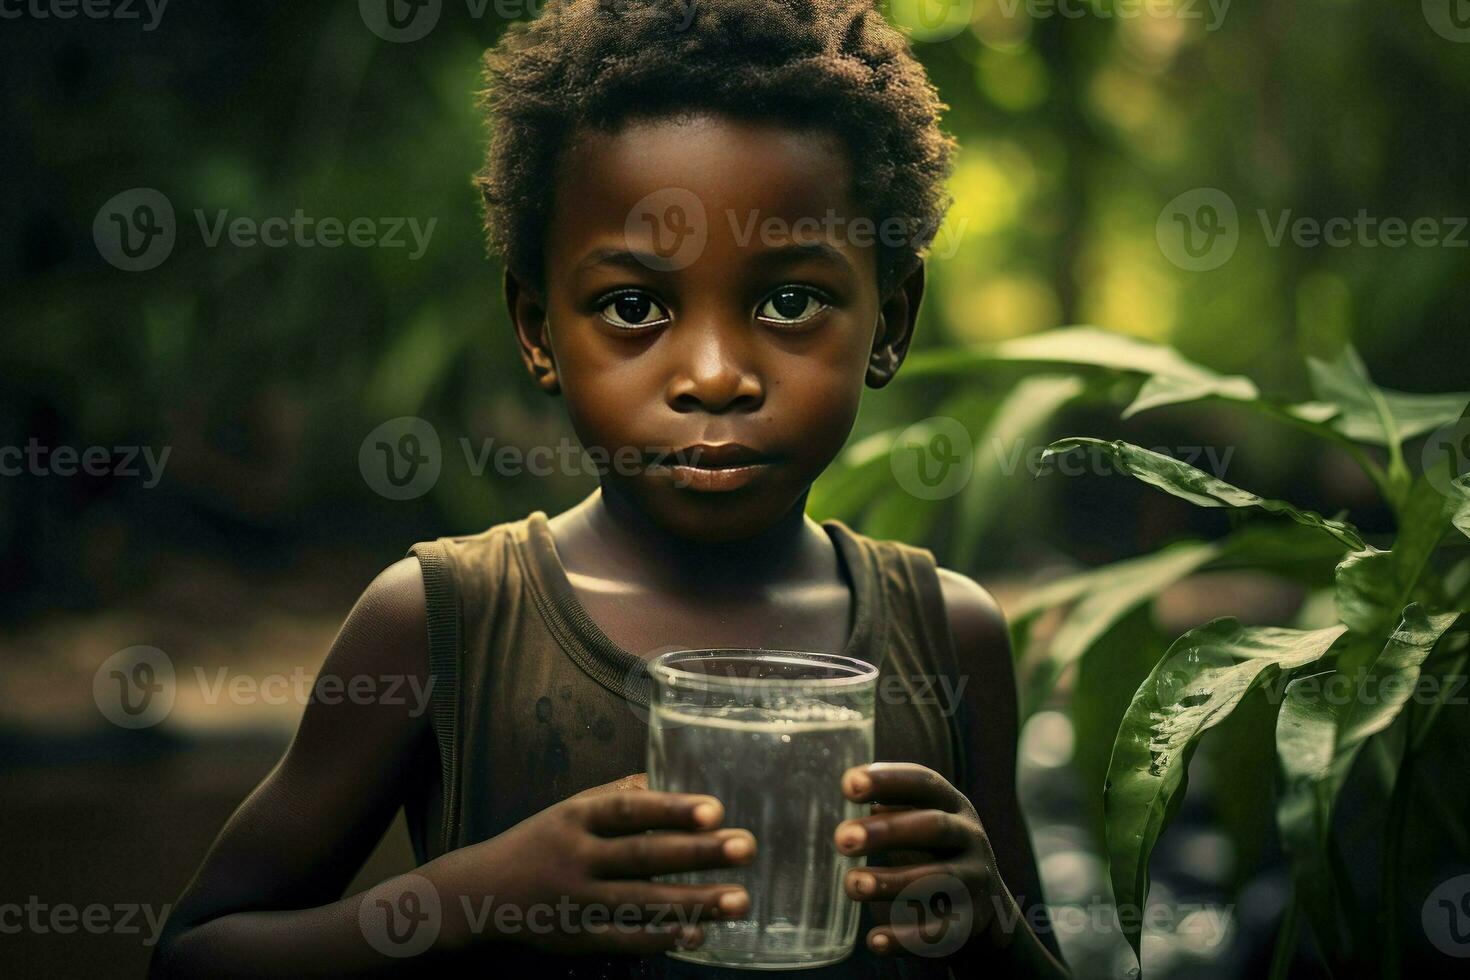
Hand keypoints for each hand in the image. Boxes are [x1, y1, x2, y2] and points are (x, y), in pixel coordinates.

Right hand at [428, 773, 755, 955]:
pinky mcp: (576, 937)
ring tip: (739, 899)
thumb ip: (616, 796)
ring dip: (693, 901)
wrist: (479, 896)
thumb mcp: (569, 810)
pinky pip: (624, 939)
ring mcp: (576, 901)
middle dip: (698, 853)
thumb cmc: (537, 843)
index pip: (629, 810)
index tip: (715, 809)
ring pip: (641, 903)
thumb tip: (666, 777)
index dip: (672, 809)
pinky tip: (698, 933)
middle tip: (746, 847)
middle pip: (643, 855)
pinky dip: (662, 938)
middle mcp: (576, 857)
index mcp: (576, 818)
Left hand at [834, 763, 1009, 959]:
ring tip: (851, 885)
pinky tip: (873, 940)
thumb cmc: (933, 849)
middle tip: (840, 840)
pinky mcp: (973, 922)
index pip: (923, 783)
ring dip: (892, 882)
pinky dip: (906, 938)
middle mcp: (970, 836)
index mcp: (952, 804)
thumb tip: (854, 784)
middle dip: (886, 831)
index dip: (888, 780)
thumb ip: (891, 802)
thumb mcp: (920, 818)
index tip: (848, 784)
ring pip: (939, 879)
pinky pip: (941, 932)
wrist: (985, 904)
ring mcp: (975, 879)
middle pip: (933, 827)